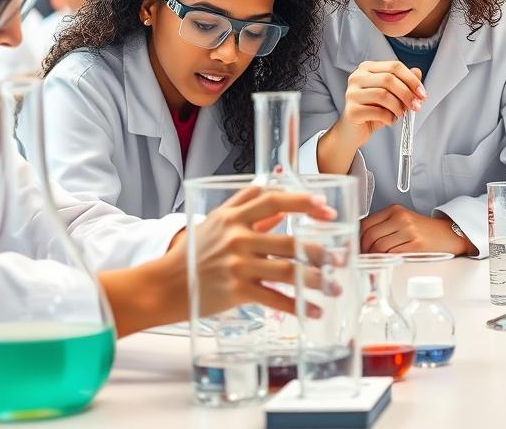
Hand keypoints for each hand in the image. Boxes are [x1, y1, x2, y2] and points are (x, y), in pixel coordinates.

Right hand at [161, 187, 336, 319]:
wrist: (165, 284)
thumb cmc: (193, 252)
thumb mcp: (217, 220)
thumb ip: (246, 205)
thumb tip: (276, 194)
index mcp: (233, 217)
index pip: (273, 200)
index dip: (302, 201)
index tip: (325, 206)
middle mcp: (237, 238)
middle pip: (288, 241)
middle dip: (319, 250)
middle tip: (340, 256)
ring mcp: (237, 265)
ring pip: (287, 271)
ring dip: (315, 280)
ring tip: (334, 286)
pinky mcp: (236, 291)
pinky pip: (274, 299)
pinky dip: (297, 307)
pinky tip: (312, 312)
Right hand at [332, 61, 425, 144]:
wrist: (353, 131)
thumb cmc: (372, 111)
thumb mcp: (391, 95)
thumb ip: (403, 82)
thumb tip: (417, 72)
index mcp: (367, 68)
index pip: (394, 66)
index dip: (411, 79)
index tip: (422, 93)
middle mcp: (357, 77)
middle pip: (388, 79)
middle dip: (407, 94)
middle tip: (416, 106)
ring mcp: (352, 93)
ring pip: (383, 95)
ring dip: (398, 107)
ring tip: (400, 114)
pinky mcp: (352, 110)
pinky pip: (377, 112)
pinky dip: (389, 118)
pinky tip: (389, 120)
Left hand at [359, 204, 471, 255]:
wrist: (448, 235)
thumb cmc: (424, 231)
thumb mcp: (402, 221)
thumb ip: (383, 227)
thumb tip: (361, 242)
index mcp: (394, 210)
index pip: (366, 223)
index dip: (358, 238)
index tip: (356, 248)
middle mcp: (401, 218)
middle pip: (370, 236)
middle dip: (364, 250)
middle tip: (363, 259)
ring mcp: (409, 231)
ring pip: (379, 247)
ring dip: (374, 258)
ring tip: (375, 262)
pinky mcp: (416, 246)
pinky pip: (392, 255)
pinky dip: (386, 261)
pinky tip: (386, 263)